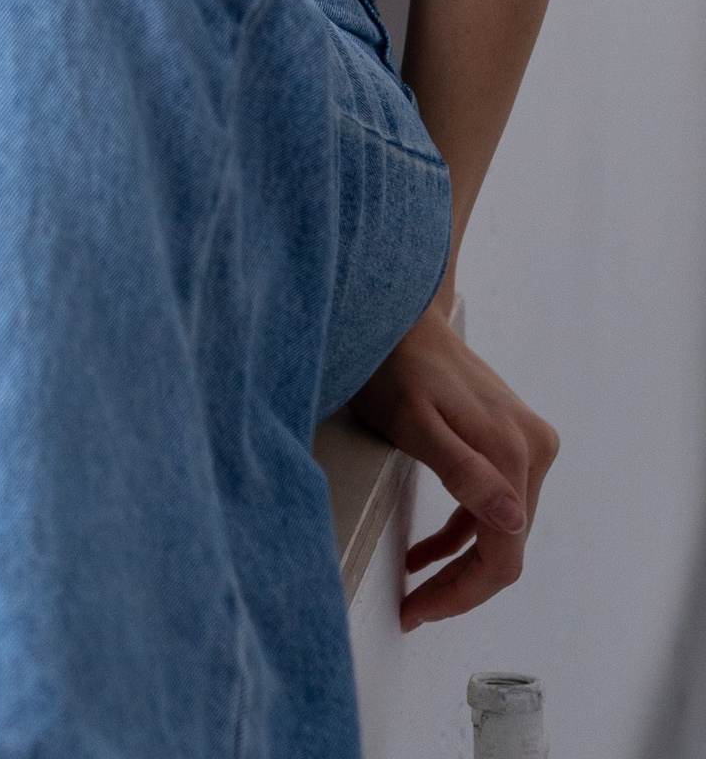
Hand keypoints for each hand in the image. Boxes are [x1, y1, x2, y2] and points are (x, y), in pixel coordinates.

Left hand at [351, 305, 558, 626]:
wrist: (397, 314)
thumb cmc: (393, 365)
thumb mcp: (412, 421)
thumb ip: (462, 471)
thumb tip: (512, 521)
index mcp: (514, 454)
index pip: (501, 555)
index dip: (461, 594)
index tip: (417, 612)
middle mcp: (533, 452)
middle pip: (505, 546)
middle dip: (459, 585)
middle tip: (412, 609)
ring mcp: (527, 445)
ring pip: (499, 528)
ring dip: (458, 562)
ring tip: (413, 586)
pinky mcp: (510, 440)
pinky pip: (491, 503)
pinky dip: (460, 532)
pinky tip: (424, 551)